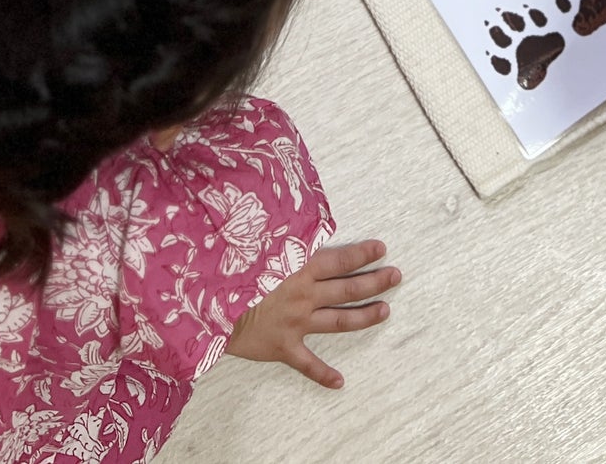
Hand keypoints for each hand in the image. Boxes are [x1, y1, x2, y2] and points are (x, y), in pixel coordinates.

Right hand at [226, 239, 400, 387]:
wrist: (210, 305)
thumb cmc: (233, 271)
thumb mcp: (260, 246)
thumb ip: (282, 240)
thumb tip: (295, 222)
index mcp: (300, 268)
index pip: (341, 259)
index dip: (363, 254)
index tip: (382, 249)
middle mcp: (305, 295)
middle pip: (348, 289)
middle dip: (375, 282)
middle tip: (395, 277)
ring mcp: (296, 323)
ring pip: (339, 320)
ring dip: (364, 317)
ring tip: (385, 312)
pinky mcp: (283, 347)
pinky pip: (307, 364)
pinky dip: (323, 374)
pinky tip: (340, 382)